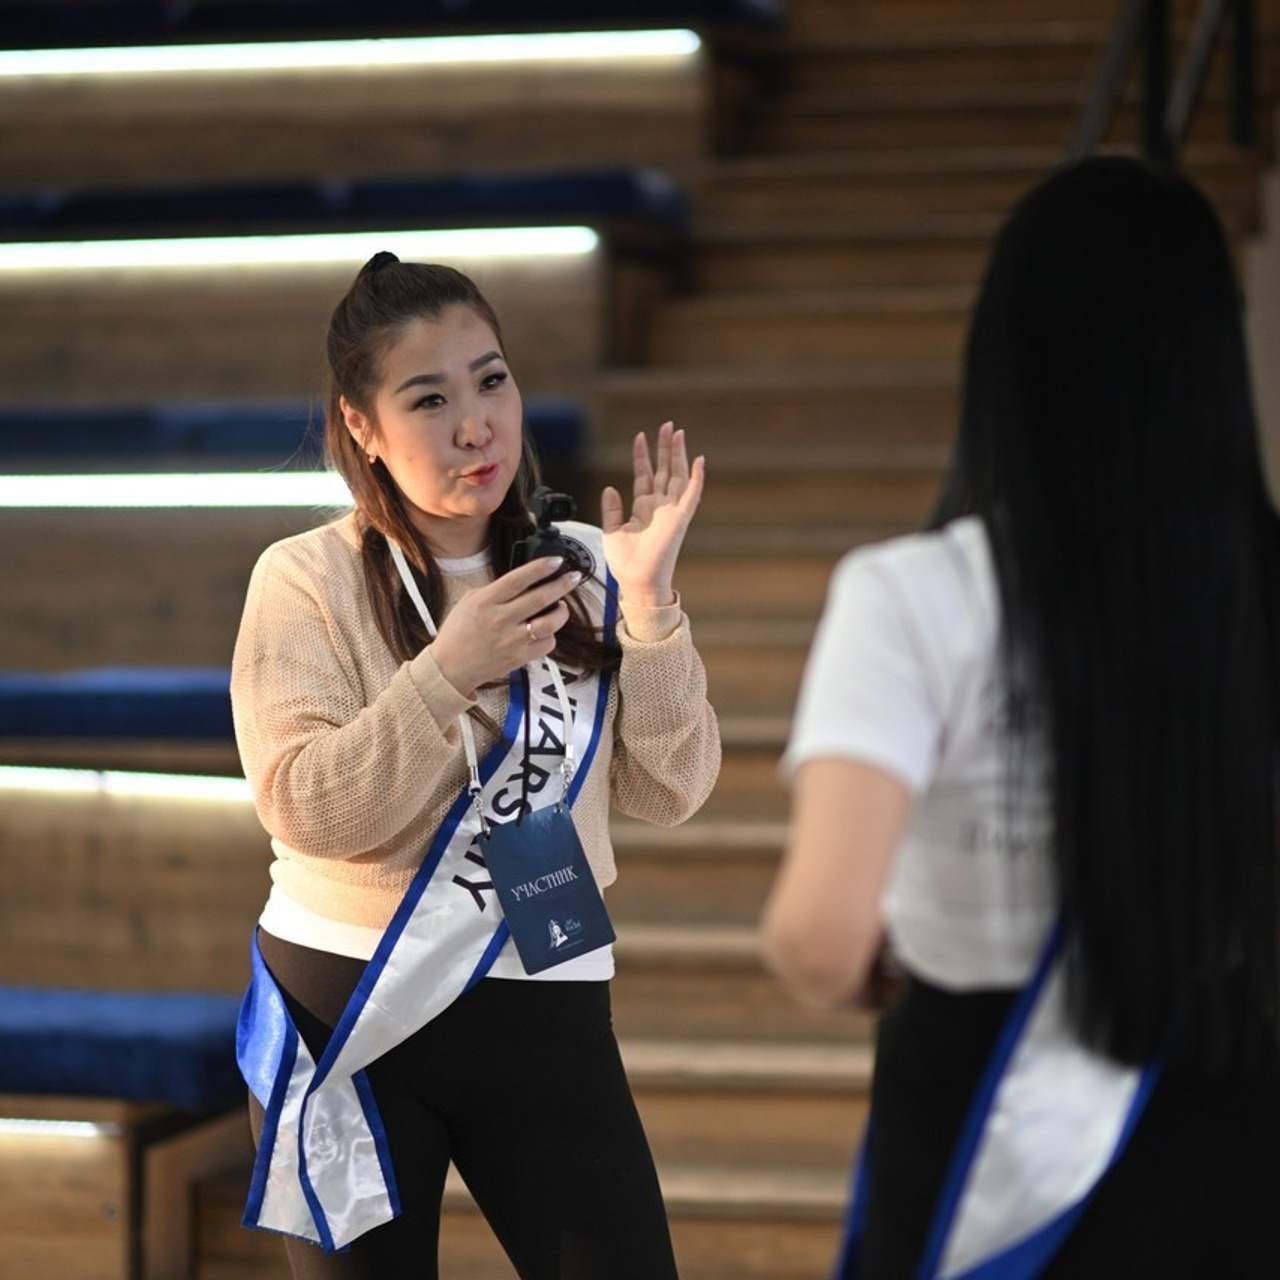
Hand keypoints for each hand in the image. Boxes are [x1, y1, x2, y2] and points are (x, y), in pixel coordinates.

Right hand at [429, 556, 580, 697]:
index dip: (541, 568)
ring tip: (562, 606)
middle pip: (540, 598)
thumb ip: (495, 590)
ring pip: (549, 623)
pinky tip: (547, 629)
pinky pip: (546, 644)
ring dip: (562, 612)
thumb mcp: (470, 601)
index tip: (556, 561)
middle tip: (573, 577)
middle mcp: (500, 620)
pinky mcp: (519, 658)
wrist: (450, 667)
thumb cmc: (458, 633)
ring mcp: (511, 640)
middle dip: (562, 584)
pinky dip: (551, 635)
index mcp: (486, 601)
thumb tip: (524, 581)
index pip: (519, 579)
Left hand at [600, 422, 704, 607]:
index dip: (642, 456)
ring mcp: (671, 511)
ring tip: (677, 432)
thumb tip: (610, 488)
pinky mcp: (680, 519)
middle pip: (664, 470)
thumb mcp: (612, 531)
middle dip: (664, 448)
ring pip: (677, 476)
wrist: (637, 582)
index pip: (645, 476)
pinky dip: (697, 478)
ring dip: (678, 454)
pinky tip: (700, 460)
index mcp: (643, 509)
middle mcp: (659, 507)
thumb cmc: (626, 564)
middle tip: (667, 426)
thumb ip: (612, 509)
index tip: (640, 436)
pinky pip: (692, 495)